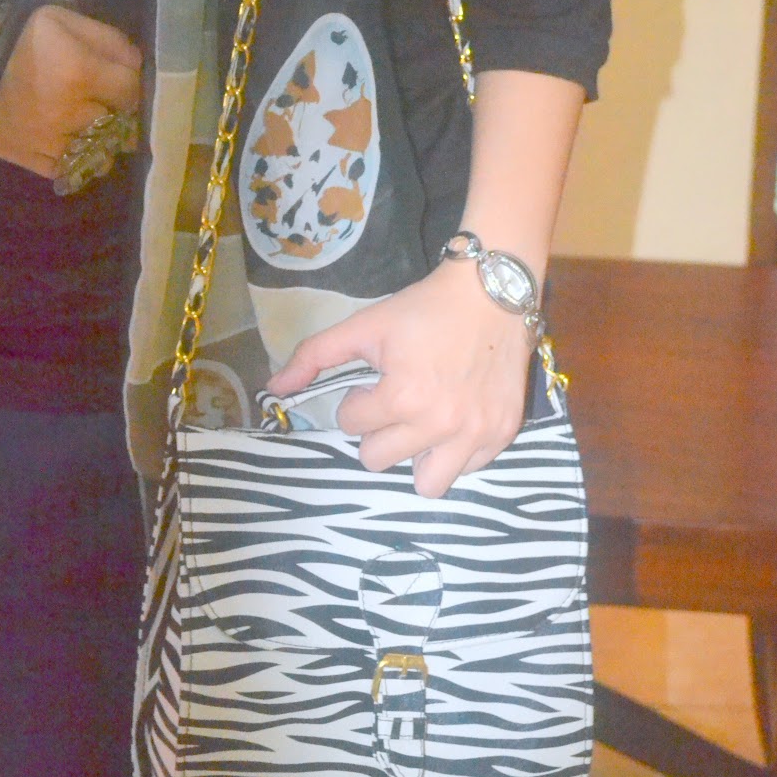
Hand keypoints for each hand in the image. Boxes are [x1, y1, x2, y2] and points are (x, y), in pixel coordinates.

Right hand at [0, 4, 141, 178]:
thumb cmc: (22, 35)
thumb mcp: (67, 21)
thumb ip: (109, 41)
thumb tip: (138, 67)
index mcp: (80, 74)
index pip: (131, 93)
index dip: (129, 87)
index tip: (120, 84)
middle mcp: (68, 114)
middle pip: (116, 126)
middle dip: (115, 115)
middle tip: (103, 105)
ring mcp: (46, 141)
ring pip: (93, 153)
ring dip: (95, 141)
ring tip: (83, 125)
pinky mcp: (24, 157)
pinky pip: (61, 169)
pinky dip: (68, 158)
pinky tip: (63, 140)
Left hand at [266, 260, 530, 497]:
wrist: (492, 291)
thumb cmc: (424, 308)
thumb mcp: (365, 325)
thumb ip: (314, 356)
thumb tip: (273, 390)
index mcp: (402, 398)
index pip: (351, 424)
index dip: (358, 400)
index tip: (376, 380)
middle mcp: (439, 424)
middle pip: (378, 459)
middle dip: (378, 431)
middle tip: (396, 400)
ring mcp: (475, 434)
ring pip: (426, 484)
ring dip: (416, 456)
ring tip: (421, 424)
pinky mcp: (503, 434)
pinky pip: (467, 470)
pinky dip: (455, 454)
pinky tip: (454, 421)